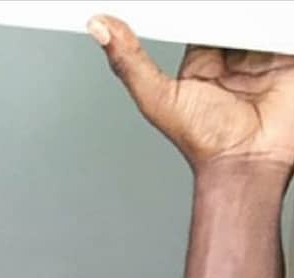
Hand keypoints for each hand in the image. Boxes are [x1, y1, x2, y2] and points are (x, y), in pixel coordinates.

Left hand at [89, 14, 293, 177]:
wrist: (247, 164)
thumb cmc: (205, 144)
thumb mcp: (157, 99)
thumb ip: (130, 64)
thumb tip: (100, 28)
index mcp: (202, 61)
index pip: (202, 15)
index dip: (197, 4)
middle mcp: (233, 55)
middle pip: (234, 10)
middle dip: (232, 3)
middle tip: (229, 4)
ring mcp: (263, 55)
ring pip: (261, 13)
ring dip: (256, 7)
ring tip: (249, 10)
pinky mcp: (288, 56)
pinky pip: (284, 25)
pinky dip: (279, 16)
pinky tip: (270, 14)